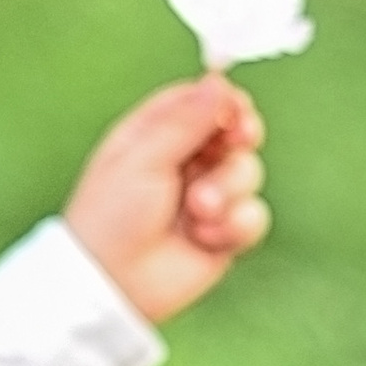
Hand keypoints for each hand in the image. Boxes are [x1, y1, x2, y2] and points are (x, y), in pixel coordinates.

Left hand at [63, 77, 268, 325]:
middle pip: (235, 132)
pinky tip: (205, 237)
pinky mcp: (224, 233)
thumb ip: (185, 120)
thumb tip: (219, 81)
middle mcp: (185, 162)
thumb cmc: (111, 217)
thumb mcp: (143, 157)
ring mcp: (207, 197)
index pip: (203, 101)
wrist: (112, 284)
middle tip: (237, 140)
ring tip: (198, 209)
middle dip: (240, 138)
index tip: (236, 107)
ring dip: (228, 189)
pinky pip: (254, 216)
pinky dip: (234, 225)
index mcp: (156, 134)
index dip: (225, 101)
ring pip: (248, 172)